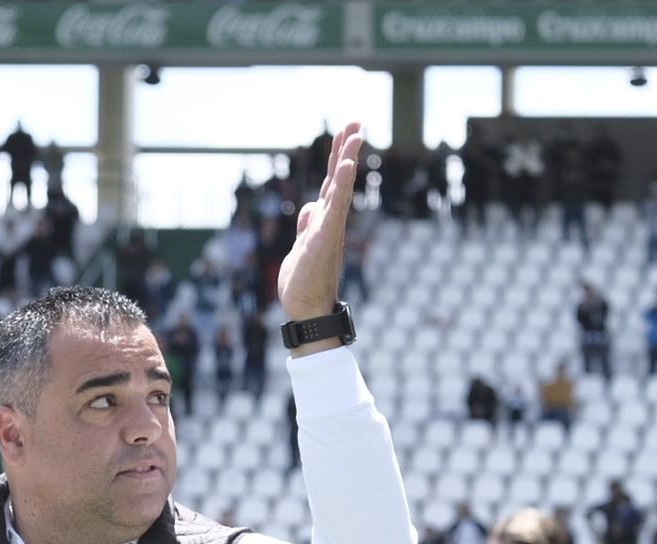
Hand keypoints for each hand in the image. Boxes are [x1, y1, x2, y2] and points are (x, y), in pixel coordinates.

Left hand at [278, 121, 362, 329]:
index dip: (336, 158)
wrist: (305, 310)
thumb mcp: (300, 247)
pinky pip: (334, 207)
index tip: (346, 132)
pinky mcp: (323, 239)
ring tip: (354, 135)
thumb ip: (308, 226)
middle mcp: (330, 221)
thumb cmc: (304, 282)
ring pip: (339, 188)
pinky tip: (344, 167)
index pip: (330, 183)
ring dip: (346, 160)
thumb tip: (311, 207)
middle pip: (338, 179)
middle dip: (345, 149)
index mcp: (323, 221)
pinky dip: (340, 186)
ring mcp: (329, 229)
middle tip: (355, 122)